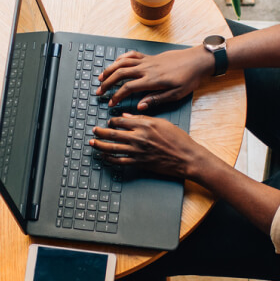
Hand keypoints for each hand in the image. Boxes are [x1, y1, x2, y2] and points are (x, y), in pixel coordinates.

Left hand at [90, 114, 216, 180]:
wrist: (186, 158)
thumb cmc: (178, 140)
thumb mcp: (162, 123)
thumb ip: (142, 119)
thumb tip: (126, 117)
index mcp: (144, 125)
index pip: (121, 121)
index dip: (112, 121)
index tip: (109, 122)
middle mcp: (139, 138)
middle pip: (112, 134)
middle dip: (100, 132)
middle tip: (94, 130)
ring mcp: (137, 152)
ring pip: (113, 148)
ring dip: (100, 145)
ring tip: (93, 143)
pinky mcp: (139, 163)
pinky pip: (120, 161)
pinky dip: (110, 159)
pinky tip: (104, 157)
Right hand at [95, 47, 212, 109]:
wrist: (198, 60)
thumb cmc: (189, 78)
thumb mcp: (176, 94)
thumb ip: (156, 100)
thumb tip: (140, 105)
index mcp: (152, 80)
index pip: (127, 88)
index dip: (116, 96)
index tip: (110, 103)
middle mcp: (147, 69)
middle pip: (120, 74)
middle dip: (107, 83)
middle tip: (99, 92)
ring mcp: (147, 61)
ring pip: (122, 63)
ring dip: (110, 70)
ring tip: (101, 77)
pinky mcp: (150, 57)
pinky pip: (131, 55)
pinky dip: (121, 58)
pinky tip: (116, 63)